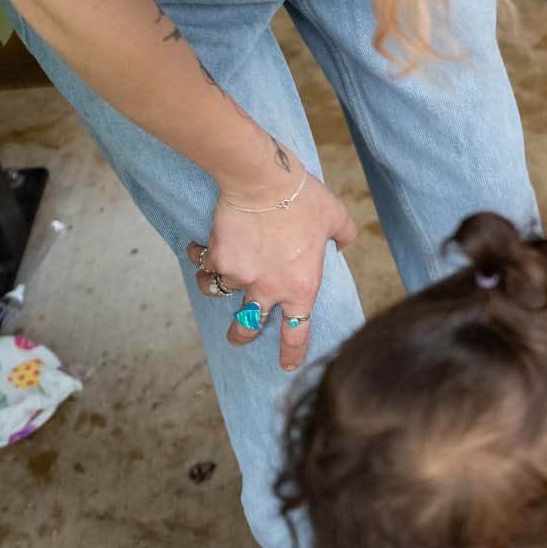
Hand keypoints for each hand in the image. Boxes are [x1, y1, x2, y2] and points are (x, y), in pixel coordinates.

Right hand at [190, 156, 357, 372]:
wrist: (263, 182)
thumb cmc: (303, 199)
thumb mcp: (336, 216)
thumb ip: (344, 235)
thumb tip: (345, 243)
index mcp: (302, 287)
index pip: (297, 331)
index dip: (291, 353)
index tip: (286, 365)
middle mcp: (269, 289)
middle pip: (249, 325)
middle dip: (240, 335)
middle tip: (237, 337)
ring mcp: (241, 277)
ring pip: (220, 294)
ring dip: (216, 288)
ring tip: (214, 279)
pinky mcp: (218, 258)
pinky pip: (204, 265)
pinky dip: (200, 257)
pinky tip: (200, 247)